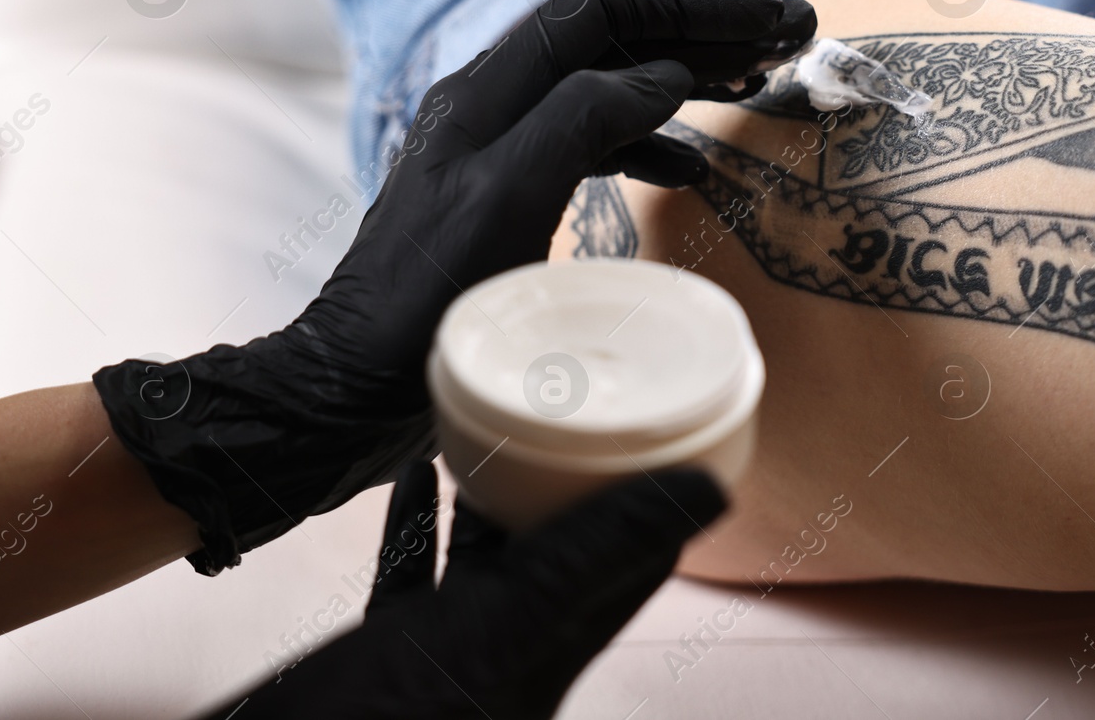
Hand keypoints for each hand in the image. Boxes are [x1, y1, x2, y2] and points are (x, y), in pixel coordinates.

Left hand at [93, 0, 814, 572]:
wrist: (350, 390)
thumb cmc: (422, 304)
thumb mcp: (505, 203)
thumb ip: (582, 122)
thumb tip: (666, 72)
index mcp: (489, 90)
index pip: (604, 6)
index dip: (694, 2)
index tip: (773, 19)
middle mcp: (493, 104)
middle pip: (612, 35)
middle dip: (703, 27)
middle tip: (789, 38)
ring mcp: (500, 151)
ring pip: (609, 84)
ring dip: (685, 76)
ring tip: (756, 85)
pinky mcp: (509, 198)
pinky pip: (594, 145)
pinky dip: (652, 142)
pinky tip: (694, 169)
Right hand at [207, 461, 726, 719]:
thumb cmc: (385, 719)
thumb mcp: (511, 621)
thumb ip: (599, 556)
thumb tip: (709, 495)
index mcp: (554, 641)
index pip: (634, 558)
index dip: (656, 494)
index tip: (663, 426)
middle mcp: (511, 645)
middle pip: (562, 546)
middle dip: (571, 479)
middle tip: (573, 406)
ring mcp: (449, 650)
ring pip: (488, 555)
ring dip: (495, 493)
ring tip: (498, 425)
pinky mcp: (389, 652)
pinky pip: (415, 571)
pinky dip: (418, 520)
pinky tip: (410, 476)